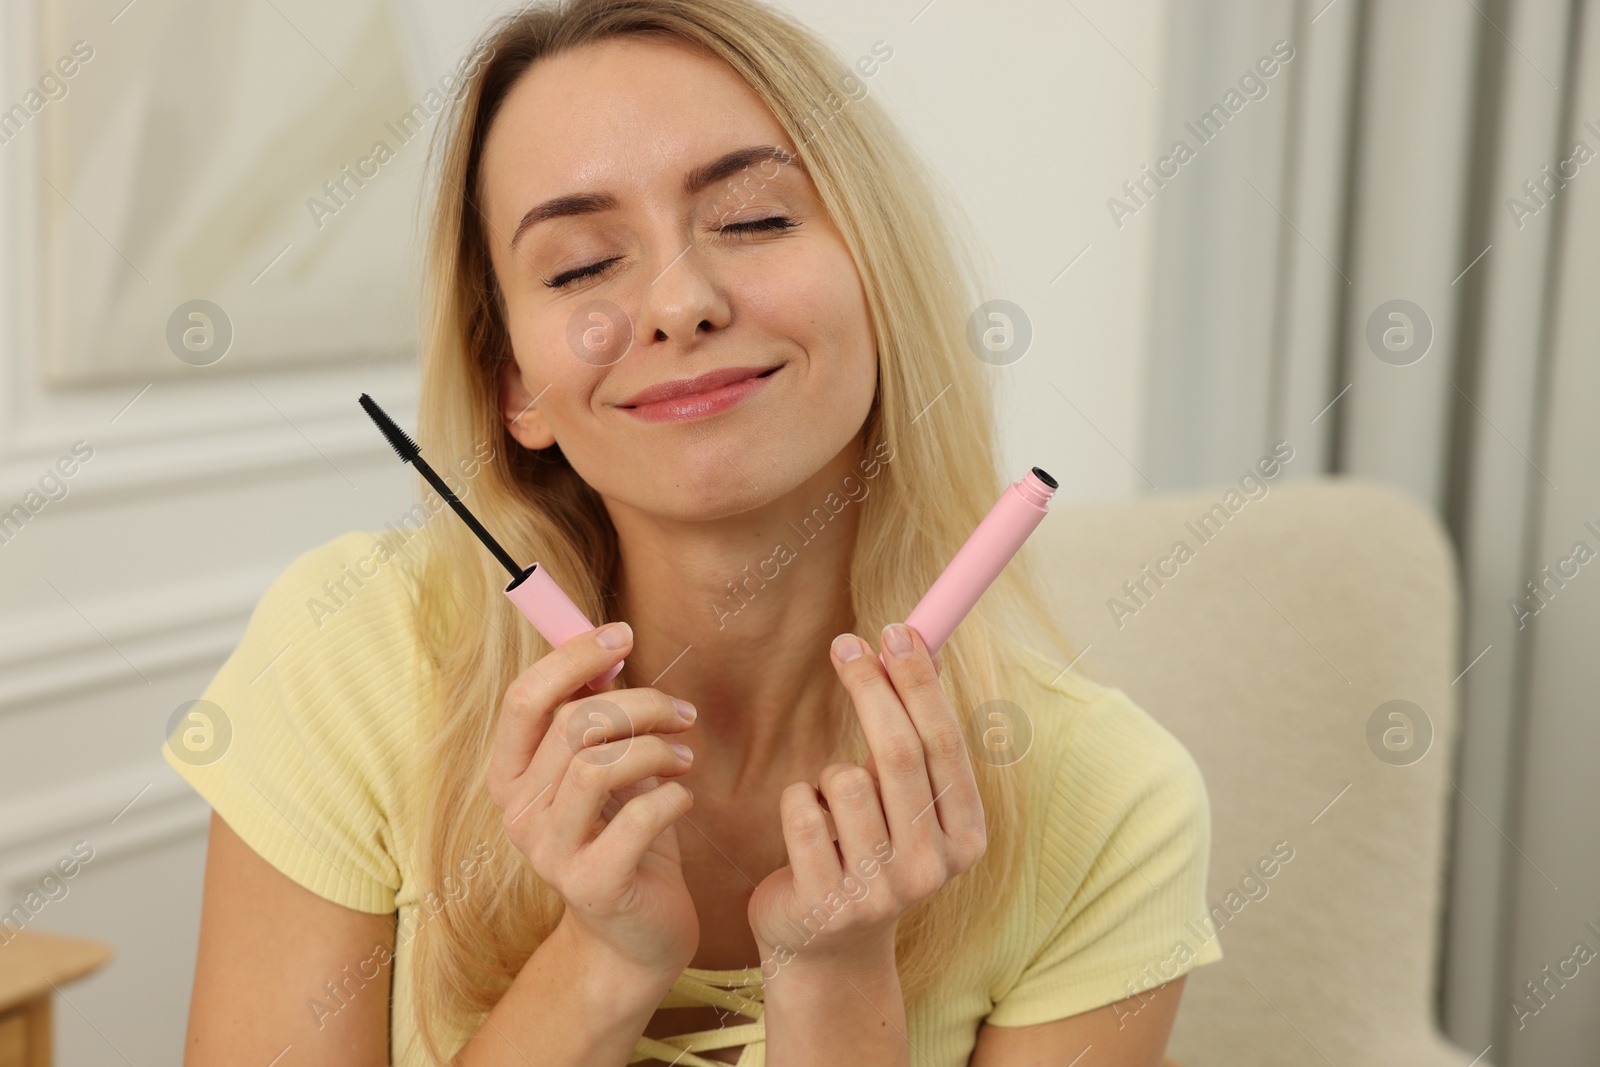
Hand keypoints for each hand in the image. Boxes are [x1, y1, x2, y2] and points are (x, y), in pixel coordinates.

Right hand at [485, 621, 700, 981]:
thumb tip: (607, 648)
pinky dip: (671, 795)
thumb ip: (595, 717)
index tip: (623, 634)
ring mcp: (548, 852)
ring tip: (684, 756)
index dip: (573, 658)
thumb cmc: (623, 836)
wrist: (636, 932)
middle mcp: (518, 813)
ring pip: (597, 766)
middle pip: (572, 725)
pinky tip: (683, 797)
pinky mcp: (591, 884)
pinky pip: (636, 818)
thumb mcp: (606, 769)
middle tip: (682, 714)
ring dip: (655, 748)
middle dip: (640, 705)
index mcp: (511, 774)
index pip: (524, 699)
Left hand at [746, 623, 984, 971]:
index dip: (919, 684)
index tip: (896, 631)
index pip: (945, 744)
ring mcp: (879, 889)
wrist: (829, 942)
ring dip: (827, 774)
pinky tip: (805, 828)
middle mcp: (932, 867)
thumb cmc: (871, 847)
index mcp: (966, 836)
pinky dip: (796, 801)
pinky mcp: (825, 900)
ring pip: (844, 780)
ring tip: (830, 804)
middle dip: (870, 687)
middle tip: (845, 645)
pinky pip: (802, 811)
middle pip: (898, 753)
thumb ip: (917, 734)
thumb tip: (919, 646)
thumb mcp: (907, 798)